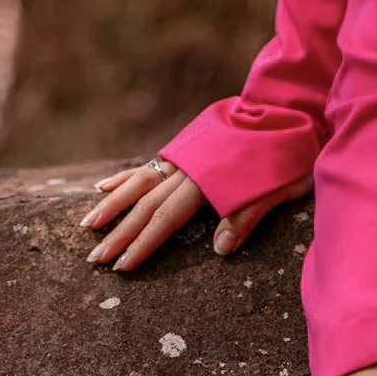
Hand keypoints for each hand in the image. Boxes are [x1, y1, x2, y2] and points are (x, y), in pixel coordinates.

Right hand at [79, 158, 314, 270]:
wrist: (287, 108)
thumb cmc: (289, 155)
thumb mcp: (278, 188)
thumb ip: (247, 215)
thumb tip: (219, 249)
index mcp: (206, 179)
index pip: (166, 218)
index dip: (142, 244)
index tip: (121, 267)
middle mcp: (188, 166)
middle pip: (146, 204)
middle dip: (119, 233)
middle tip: (94, 259)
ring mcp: (183, 156)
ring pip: (140, 182)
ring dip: (113, 204)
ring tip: (87, 225)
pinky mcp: (185, 148)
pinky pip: (149, 165)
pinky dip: (126, 177)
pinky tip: (104, 186)